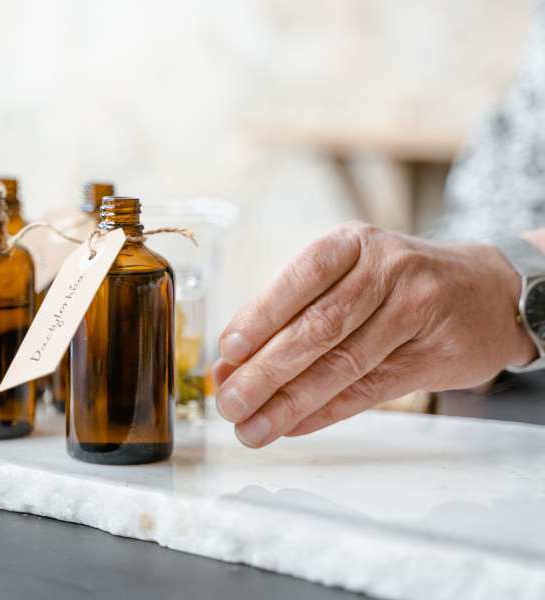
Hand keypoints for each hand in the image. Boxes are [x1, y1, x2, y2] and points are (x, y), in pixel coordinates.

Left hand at [214, 222, 535, 446]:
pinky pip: (371, 390)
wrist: (488, 292)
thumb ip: (290, 314)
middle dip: (267, 371)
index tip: (228, 351)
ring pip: (344, 364)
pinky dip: (326, 412)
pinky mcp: (437, 354)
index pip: (300, 278)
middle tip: (230, 403)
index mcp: (353, 243)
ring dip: (290, 402)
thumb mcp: (347, 276)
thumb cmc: (397, 282)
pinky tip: (293, 425)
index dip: (261, 316)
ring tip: (252, 427)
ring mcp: (417, 311)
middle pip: (320, 326)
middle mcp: (387, 270)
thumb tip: (230, 364)